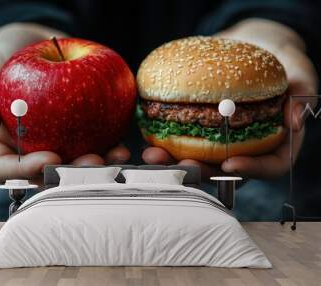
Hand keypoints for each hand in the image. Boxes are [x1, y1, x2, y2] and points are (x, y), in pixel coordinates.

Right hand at [0, 23, 129, 182]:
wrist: (30, 46)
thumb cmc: (1, 62)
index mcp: (1, 146)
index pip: (6, 169)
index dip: (26, 170)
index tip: (50, 157)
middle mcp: (29, 150)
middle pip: (46, 174)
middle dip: (71, 174)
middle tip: (92, 163)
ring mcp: (56, 144)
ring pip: (75, 165)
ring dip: (98, 166)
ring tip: (115, 156)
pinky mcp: (79, 133)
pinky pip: (94, 144)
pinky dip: (109, 147)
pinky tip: (123, 146)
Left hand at [142, 19, 317, 179]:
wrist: (253, 47)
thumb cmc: (280, 63)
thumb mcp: (299, 73)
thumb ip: (301, 95)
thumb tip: (295, 121)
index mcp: (276, 144)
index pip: (269, 167)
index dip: (251, 170)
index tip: (231, 164)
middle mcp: (247, 150)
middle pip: (225, 172)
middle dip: (201, 171)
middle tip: (181, 164)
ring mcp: (221, 143)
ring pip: (199, 160)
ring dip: (174, 161)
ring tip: (153, 153)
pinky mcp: (201, 132)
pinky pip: (183, 141)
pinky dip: (165, 140)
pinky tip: (148, 134)